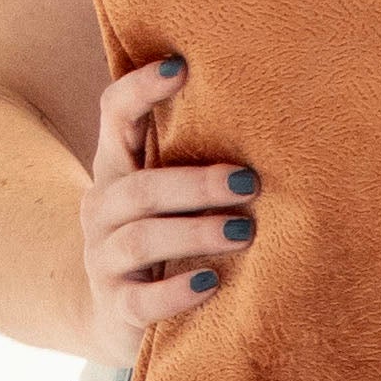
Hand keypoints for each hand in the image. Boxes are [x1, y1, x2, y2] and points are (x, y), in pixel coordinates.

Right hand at [76, 54, 259, 366]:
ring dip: (194, 232)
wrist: (115, 313)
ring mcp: (104, 260)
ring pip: (140, 238)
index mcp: (117, 169)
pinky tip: (210, 283)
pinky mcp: (117, 308)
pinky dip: (175, 292)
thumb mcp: (173, 194)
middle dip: (195, 183)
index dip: (140, 90)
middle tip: (248, 181)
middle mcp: (103, 209)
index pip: (115, 116)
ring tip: (243, 231)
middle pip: (138, 188)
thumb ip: (199, 155)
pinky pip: (140, 300)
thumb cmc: (165, 236)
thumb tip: (277, 113)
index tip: (181, 67)